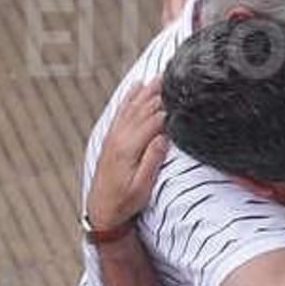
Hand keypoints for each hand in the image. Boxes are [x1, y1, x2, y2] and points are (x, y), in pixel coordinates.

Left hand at [86, 80, 169, 228]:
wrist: (101, 210)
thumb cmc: (124, 202)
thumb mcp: (142, 187)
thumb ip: (152, 160)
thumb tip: (163, 137)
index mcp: (129, 148)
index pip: (152, 121)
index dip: (168, 108)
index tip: (183, 96)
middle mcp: (119, 138)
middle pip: (143, 108)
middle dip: (159, 92)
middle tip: (175, 75)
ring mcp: (114, 136)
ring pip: (132, 106)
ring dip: (146, 90)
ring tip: (160, 76)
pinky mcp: (111, 138)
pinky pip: (122, 111)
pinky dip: (130, 97)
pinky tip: (137, 87)